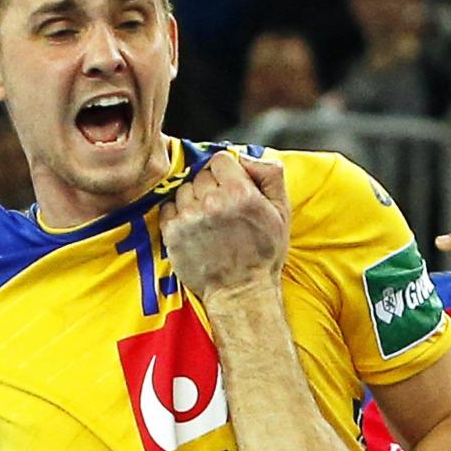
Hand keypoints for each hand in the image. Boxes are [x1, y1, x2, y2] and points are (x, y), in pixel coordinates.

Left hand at [159, 150, 288, 298]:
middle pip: (201, 173)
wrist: (241, 293)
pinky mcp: (172, 233)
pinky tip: (194, 229)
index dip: (227, 172)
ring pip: (184, 189)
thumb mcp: (281, 211)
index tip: (231, 188)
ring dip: (194, 200)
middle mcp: (212, 202)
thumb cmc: (264, 254)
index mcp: (239, 192)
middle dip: (211, 186)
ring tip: (209, 221)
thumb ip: (269, 174)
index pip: (220, 158)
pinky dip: (179, 214)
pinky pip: (168, 207)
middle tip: (222, 210)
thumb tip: (245, 156)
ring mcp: (189, 218)